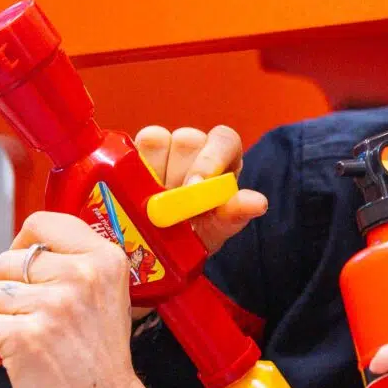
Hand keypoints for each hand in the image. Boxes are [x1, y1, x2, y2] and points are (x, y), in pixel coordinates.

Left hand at [0, 212, 152, 387]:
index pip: (40, 222)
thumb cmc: (98, 358)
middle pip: (5, 262)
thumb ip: (73, 263)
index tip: (27, 275)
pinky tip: (5, 362)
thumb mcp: (104, 295)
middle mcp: (81, 275)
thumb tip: (22, 246)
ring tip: (22, 344)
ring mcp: (54, 306)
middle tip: (33, 324)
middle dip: (7, 296)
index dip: (22, 247)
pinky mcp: (26, 338)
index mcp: (104, 258)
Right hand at [133, 124, 268, 251]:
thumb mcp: (215, 230)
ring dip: (154, 173)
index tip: (195, 185)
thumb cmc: (196, 234)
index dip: (210, 158)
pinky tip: (133, 196)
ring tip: (153, 202)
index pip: (224, 139)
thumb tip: (258, 203)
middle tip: (172, 202)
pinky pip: (130, 152)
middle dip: (179, 173)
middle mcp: (193, 149)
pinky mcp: (133, 155)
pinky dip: (131, 174)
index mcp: (222, 159)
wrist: (159, 248)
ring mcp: (161, 149)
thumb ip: (234, 215)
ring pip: (157, 140)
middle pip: (188, 139)